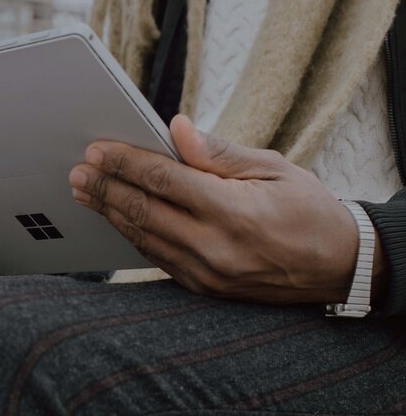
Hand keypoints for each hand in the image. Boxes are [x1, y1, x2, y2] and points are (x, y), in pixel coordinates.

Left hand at [69, 115, 386, 304]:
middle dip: (105, 188)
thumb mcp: (273, 168)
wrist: (338, 267)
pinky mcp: (203, 287)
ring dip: (110, 212)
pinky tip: (116, 217)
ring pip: (144, 237)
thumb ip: (218, 153)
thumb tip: (176, 128)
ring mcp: (206, 273)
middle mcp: (214, 247)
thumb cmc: (308, 209)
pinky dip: (133, 234)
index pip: (163, 180)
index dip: (125, 163)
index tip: (97, 149)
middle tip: (77, 171)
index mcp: (233, 211)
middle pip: (144, 211)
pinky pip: (157, 258)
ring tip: (84, 192)